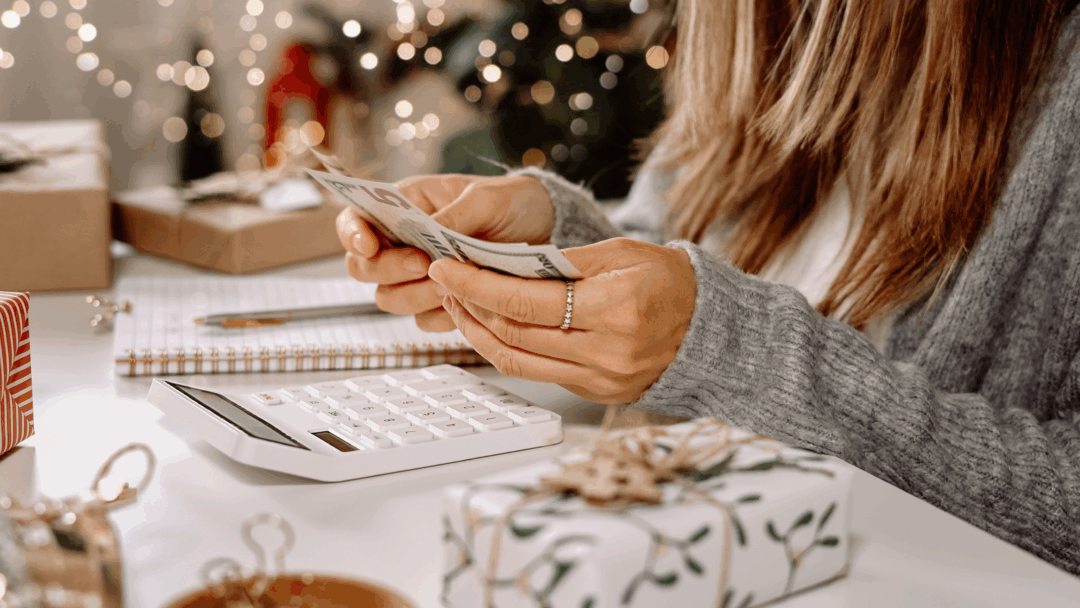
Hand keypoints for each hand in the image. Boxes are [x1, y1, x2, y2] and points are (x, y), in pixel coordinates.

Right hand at [335, 173, 553, 331]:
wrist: (542, 227)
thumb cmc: (509, 201)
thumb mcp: (486, 198)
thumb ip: (454, 215)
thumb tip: (429, 232)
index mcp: (404, 207)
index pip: (355, 221)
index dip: (352, 235)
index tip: (369, 246)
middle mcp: (402, 243)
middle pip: (363, 268)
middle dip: (390, 270)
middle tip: (424, 264)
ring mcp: (417, 277)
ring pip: (389, 299)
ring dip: (416, 295)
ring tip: (453, 282)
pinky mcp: (439, 302)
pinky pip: (423, 321)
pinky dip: (441, 315)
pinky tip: (466, 300)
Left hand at [428, 238, 696, 402]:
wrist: (710, 328)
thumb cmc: (669, 281)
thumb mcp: (622, 252)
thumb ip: (564, 260)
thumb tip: (504, 264)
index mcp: (615, 309)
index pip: (525, 302)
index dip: (477, 285)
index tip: (446, 267)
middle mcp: (607, 352)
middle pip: (514, 333)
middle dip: (470, 305)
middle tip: (445, 280)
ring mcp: (601, 378)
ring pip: (517, 360)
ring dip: (479, 332)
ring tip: (459, 304)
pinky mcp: (597, 393)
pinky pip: (536, 372)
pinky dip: (506, 349)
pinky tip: (491, 327)